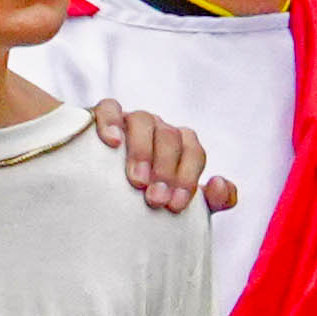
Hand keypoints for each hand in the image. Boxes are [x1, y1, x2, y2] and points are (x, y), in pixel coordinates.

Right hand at [96, 108, 231, 219]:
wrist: (96, 196)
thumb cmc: (142, 201)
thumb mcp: (175, 203)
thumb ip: (212, 200)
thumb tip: (221, 184)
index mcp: (179, 146)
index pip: (194, 152)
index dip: (188, 178)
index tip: (175, 207)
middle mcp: (157, 129)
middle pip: (170, 137)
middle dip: (166, 170)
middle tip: (155, 200)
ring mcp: (128, 121)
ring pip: (143, 121)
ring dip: (142, 151)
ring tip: (137, 181)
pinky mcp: (99, 117)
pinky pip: (109, 108)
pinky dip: (111, 122)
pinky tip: (112, 142)